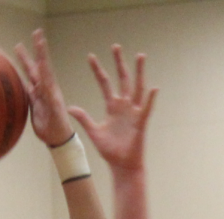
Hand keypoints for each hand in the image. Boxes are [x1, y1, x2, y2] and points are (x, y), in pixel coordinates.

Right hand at [14, 30, 73, 147]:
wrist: (57, 139)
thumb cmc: (58, 128)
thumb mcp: (55, 114)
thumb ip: (50, 100)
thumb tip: (45, 88)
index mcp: (50, 89)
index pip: (45, 68)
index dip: (42, 54)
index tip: (40, 40)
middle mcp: (45, 88)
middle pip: (37, 66)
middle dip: (35, 50)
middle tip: (35, 33)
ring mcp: (39, 94)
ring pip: (30, 73)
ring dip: (25, 60)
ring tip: (18, 46)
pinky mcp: (34, 101)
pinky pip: (26, 86)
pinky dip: (21, 77)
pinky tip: (15, 71)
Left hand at [69, 45, 156, 173]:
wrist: (122, 166)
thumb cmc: (110, 152)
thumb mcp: (94, 133)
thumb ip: (84, 119)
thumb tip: (69, 108)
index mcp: (112, 107)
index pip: (105, 84)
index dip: (98, 70)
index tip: (91, 57)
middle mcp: (124, 106)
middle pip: (122, 79)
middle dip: (119, 63)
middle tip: (115, 46)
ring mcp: (134, 113)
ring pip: (137, 88)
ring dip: (139, 72)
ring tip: (140, 56)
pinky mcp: (141, 123)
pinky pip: (146, 109)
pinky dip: (150, 99)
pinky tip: (153, 88)